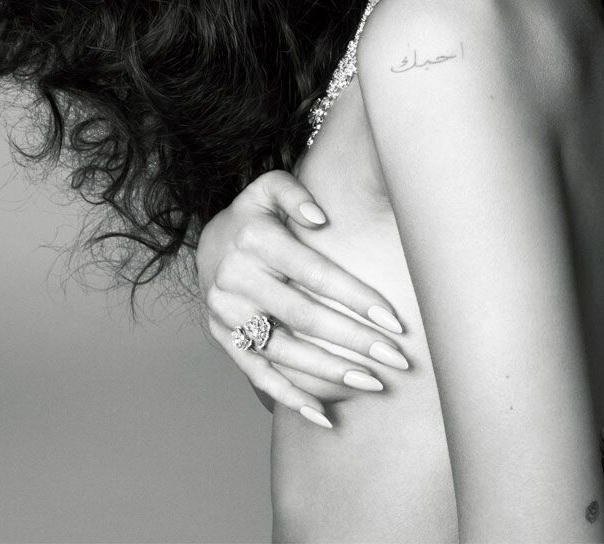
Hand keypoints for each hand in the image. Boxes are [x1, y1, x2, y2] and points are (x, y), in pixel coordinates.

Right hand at [197, 170, 409, 426]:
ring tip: (373, 384)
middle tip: (395, 359)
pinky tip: (324, 415)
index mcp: (255, 240)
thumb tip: (319, 217)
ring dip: (330, 372)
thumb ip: (294, 193)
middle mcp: (235, 279)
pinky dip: (289, 397)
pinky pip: (257, 373)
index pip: (315, 274)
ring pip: (284, 351)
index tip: (393, 321)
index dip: (355, 298)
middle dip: (354, 341)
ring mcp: (226, 314)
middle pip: (304, 317)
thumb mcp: (269, 188)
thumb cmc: (255, 216)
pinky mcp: (223, 339)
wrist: (207, 244)